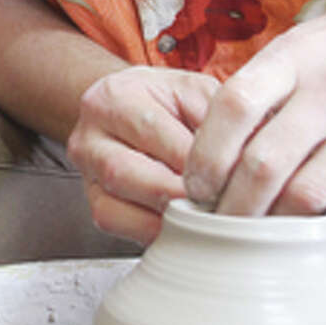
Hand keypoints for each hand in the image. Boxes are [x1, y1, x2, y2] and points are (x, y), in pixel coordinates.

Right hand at [68, 65, 221, 243]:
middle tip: (214, 206)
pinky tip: (178, 227)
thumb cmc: (169, 101)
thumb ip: (215, 120)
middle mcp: (89, 132)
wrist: (133, 107)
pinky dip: (148, 231)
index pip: (157, 134)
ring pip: (113, 206)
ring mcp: (86, 169)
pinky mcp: (92, 199)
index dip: (196, 163)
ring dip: (161, 218)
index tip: (228, 180)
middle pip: (126, 173)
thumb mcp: (197, 93)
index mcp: (116, 96)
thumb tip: (238, 161)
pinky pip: (112, 223)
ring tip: (200, 218)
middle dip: (174, 195)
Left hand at [181, 0, 325, 220]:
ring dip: (273, 224)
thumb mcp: (302, 45)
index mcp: (299, 55)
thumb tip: (211, 161)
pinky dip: (323, 219)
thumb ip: (262, 93)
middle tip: (220, 225)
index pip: (234, 107)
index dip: (205, 155)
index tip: (195, 186)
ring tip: (258, 231)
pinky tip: (308, 219)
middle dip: (232, 207)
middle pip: (264, 165)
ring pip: (306, 196)